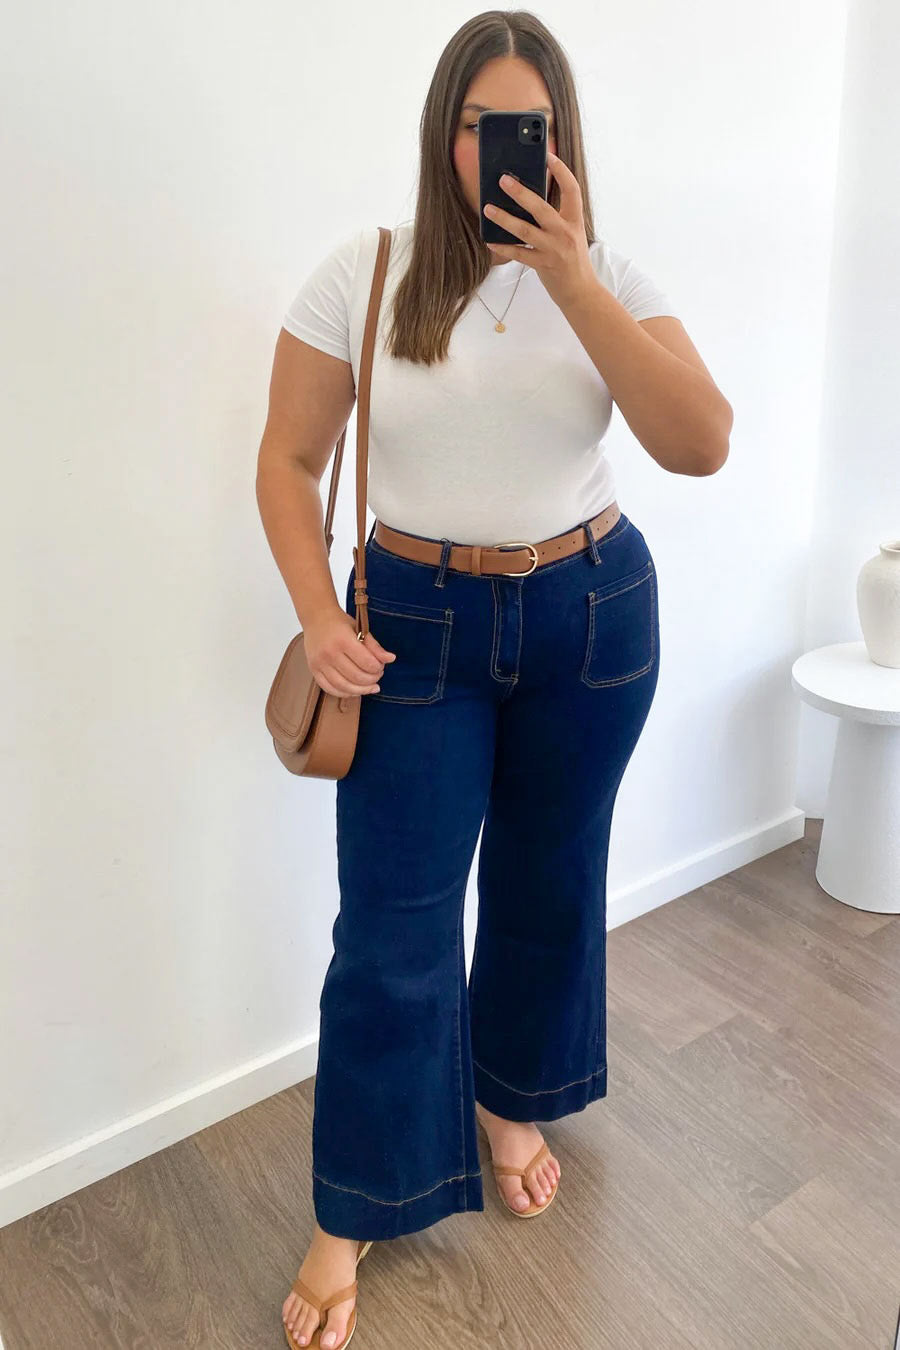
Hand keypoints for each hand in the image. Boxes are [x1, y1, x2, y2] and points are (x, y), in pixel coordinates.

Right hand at [303, 609, 395, 697]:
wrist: (316, 617)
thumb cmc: (339, 623)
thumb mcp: (360, 629)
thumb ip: (375, 646)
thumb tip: (391, 659)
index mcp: (343, 640)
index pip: (367, 663)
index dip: (378, 668)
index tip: (381, 666)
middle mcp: (330, 653)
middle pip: (357, 677)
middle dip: (372, 679)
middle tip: (377, 675)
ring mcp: (320, 663)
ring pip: (344, 686)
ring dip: (361, 690)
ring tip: (370, 686)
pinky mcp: (313, 670)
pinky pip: (330, 689)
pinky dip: (344, 693)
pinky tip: (355, 690)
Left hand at [481, 151, 596, 311]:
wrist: (581, 292)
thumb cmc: (573, 260)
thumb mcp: (571, 234)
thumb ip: (555, 218)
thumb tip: (529, 199)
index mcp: (574, 221)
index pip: (572, 190)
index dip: (561, 172)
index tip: (548, 157)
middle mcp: (565, 233)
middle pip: (541, 208)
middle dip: (521, 193)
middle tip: (504, 180)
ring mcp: (553, 250)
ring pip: (525, 230)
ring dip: (504, 219)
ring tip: (488, 209)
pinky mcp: (543, 265)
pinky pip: (519, 254)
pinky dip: (504, 247)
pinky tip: (490, 240)